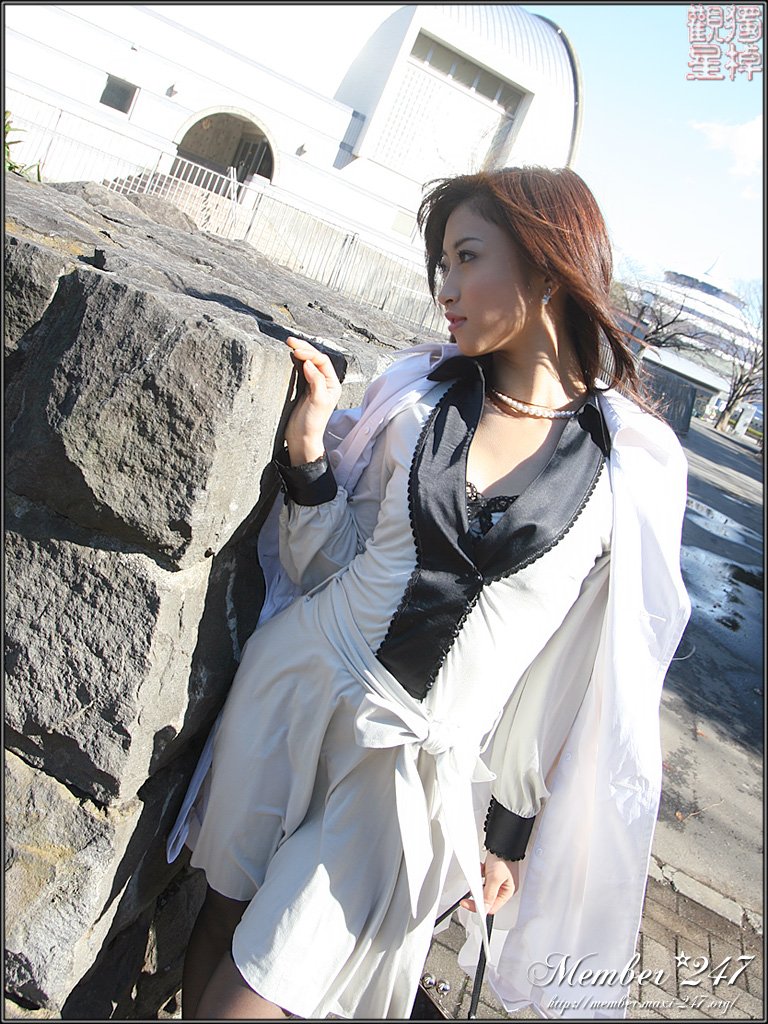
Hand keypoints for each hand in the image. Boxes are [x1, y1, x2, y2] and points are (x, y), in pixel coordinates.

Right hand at [284, 336, 342, 464]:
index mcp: (332, 384)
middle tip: (290, 341)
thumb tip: (309, 363)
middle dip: (304, 348)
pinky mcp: (302, 388)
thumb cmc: (312, 423)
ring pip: (307, 362)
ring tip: (288, 344)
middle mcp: (325, 382)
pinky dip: (294, 361)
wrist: (302, 439)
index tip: (296, 351)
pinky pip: (299, 370)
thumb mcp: (318, 401)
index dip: (310, 353)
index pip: (323, 361)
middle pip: (316, 359)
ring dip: (299, 352)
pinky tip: (287, 356)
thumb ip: (316, 381)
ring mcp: (313, 384)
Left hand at [460, 853, 519, 914]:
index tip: (467, 903)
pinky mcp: (493, 871)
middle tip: (471, 888)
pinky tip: (480, 867)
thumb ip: (488, 895)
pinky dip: (479, 873)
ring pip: (483, 887)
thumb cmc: (504, 858)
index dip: (479, 907)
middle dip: (478, 892)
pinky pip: (483, 877)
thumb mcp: (495, 879)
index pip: (491, 907)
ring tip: (478, 874)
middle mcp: (503, 887)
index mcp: (507, 892)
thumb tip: (483, 909)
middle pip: (487, 898)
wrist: (502, 840)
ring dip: (478, 882)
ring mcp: (498, 878)